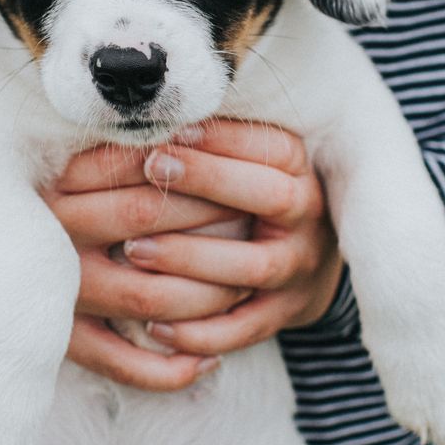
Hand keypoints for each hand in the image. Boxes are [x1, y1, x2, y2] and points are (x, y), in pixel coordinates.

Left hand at [41, 121, 343, 392]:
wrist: (309, 262)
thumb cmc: (254, 196)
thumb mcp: (251, 160)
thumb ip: (214, 142)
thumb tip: (149, 112)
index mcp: (300, 171)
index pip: (270, 148)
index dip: (222, 137)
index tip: (172, 128)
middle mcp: (306, 219)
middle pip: (268, 197)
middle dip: (210, 179)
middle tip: (153, 165)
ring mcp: (297, 271)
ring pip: (252, 267)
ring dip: (192, 257)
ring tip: (135, 249)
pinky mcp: (282, 316)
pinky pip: (242, 329)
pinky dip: (199, 332)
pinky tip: (152, 327)